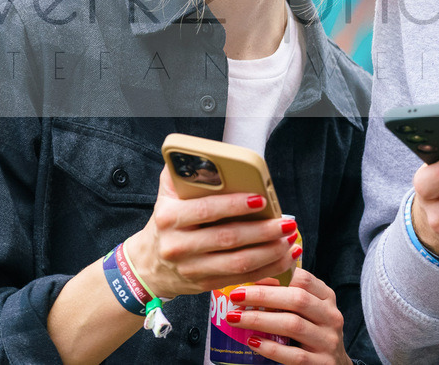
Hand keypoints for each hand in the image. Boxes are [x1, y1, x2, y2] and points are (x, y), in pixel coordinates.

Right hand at [124, 168, 300, 297]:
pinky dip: (267, 269)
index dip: (235, 205)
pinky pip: (241, 278)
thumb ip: (182, 172)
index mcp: (170, 218)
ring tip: (290, 239)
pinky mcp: (204, 284)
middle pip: (228, 239)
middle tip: (287, 223)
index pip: (207, 210)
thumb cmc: (167, 222)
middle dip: (263, 231)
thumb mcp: (167, 196)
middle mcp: (178, 245)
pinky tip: (284, 258)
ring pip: (238, 263)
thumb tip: (204, 153)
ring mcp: (191, 268)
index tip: (261, 200)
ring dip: (270, 252)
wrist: (148, 263)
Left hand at [225, 269, 351, 364]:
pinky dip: (271, 347)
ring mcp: (328, 341)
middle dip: (263, 295)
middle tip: (236, 296)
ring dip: (260, 320)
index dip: (276, 275)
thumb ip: (290, 296)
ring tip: (235, 318)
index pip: (303, 279)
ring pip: (293, 325)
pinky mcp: (321, 363)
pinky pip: (293, 355)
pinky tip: (252, 342)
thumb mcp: (310, 311)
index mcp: (326, 298)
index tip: (250, 276)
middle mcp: (331, 316)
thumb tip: (253, 281)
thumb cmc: (313, 333)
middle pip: (297, 299)